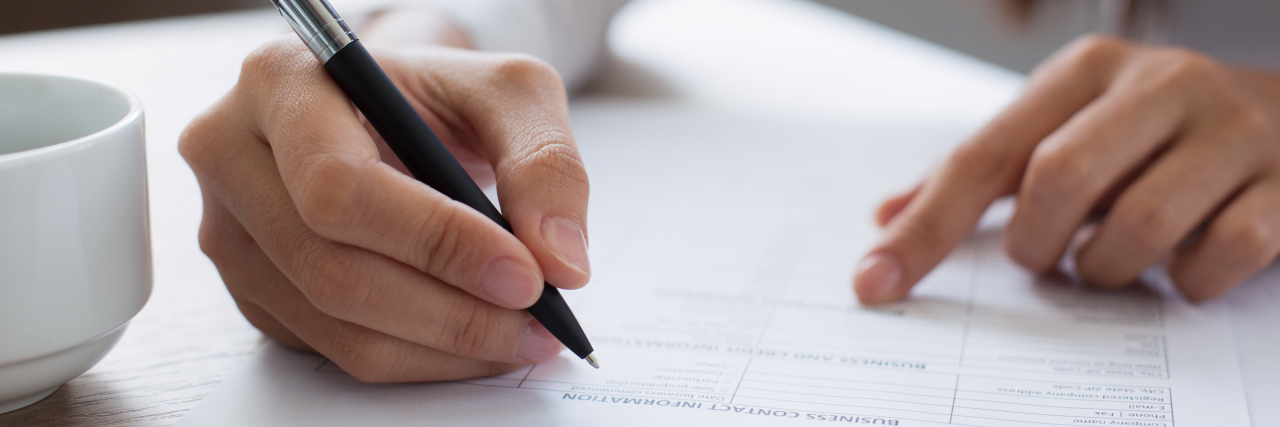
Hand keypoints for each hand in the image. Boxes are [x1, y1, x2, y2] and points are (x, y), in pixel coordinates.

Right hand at [179, 37, 589, 381]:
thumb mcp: (509, 93)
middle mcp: (232, 155)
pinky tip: (475, 339)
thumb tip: (560, 260)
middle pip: (331, 269)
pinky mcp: (255, 290)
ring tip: (523, 335)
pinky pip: (335, 350)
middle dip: (451, 311)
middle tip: (536, 319)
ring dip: (443, 347)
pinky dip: (421, 359)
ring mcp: (232, 230)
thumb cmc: (438, 95)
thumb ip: (545, 161)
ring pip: (335, 324)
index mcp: (280, 82)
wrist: (395, 114)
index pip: (340, 185)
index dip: (436, 242)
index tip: (524, 273)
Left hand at [855, 35, 1279, 302]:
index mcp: (1086, 71)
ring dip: (1107, 269)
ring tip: (1111, 259)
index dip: (926, 227)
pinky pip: (1220, 254)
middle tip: (1047, 255)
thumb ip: (980, 174)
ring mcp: (1231, 132)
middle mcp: (1160, 85)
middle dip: (1037, 244)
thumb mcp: (1064, 129)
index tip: (876, 281)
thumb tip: (887, 218)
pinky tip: (1182, 266)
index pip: (982, 155)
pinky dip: (1187, 282)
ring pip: (1138, 226)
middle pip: (1057, 181)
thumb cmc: (1151, 133)